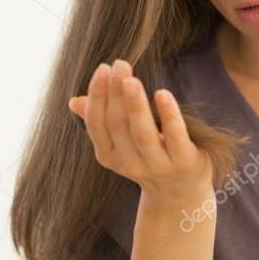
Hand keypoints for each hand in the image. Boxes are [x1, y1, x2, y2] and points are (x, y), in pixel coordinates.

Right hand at [69, 59, 213, 202]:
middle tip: (119, 65)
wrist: (182, 194)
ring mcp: (158, 165)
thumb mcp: (123, 143)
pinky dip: (168, 115)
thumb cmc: (151, 157)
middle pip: (118, 125)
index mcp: (110, 156)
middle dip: (116, 93)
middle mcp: (130, 164)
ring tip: (131, 79)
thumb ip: (103, 121)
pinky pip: (175, 137)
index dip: (97, 96)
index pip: (97, 125)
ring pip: (142, 134)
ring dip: (135, 105)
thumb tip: (74, 101)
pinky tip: (163, 94)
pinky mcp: (184, 162)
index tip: (102, 68)